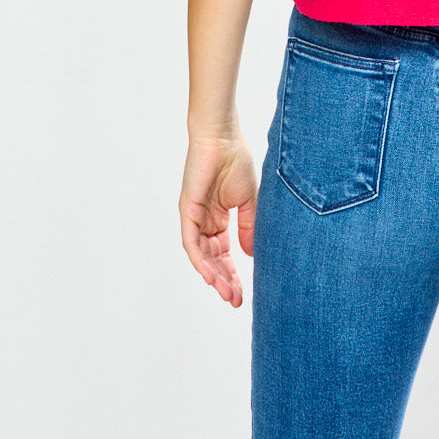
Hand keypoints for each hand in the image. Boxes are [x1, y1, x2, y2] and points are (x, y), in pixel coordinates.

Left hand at [179, 132, 257, 305]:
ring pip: (202, 256)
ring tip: (228, 294)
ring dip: (214, 276)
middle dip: (225, 281)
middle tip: (237, 300)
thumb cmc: (236, 160)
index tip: (244, 293)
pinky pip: (192, 243)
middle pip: (213, 259)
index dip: (233, 274)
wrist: (223, 138)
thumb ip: (248, 227)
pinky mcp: (187, 212)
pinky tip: (212, 276)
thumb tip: (251, 255)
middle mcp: (204, 222)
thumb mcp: (248, 201)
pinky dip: (201, 261)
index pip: (224, 254)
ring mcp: (194, 218)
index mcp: (219, 218)